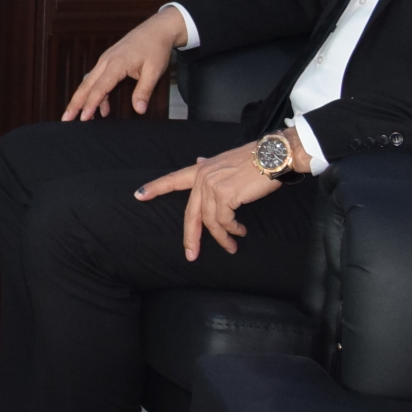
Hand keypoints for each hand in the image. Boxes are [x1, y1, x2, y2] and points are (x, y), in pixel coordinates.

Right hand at [62, 7, 189, 120]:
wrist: (157, 29)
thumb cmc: (156, 48)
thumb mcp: (154, 71)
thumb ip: (144, 91)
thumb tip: (139, 110)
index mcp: (116, 64)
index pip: (99, 88)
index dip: (90, 104)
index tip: (83, 118)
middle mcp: (106, 61)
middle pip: (86, 85)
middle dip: (75, 103)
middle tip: (66, 119)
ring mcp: (106, 60)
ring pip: (90, 82)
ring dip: (84, 99)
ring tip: (81, 117)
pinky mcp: (109, 61)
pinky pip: (98, 79)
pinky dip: (98, 94)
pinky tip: (103, 108)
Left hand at [137, 145, 285, 260]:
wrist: (272, 156)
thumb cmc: (252, 160)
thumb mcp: (225, 161)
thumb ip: (210, 167)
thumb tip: (198, 162)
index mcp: (200, 169)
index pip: (173, 179)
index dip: (155, 187)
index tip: (139, 195)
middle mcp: (203, 177)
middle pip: (191, 213)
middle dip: (191, 237)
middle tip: (191, 255)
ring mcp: (212, 186)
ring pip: (210, 221)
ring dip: (222, 237)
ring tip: (232, 245)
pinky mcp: (225, 195)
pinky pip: (224, 221)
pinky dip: (232, 230)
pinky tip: (240, 231)